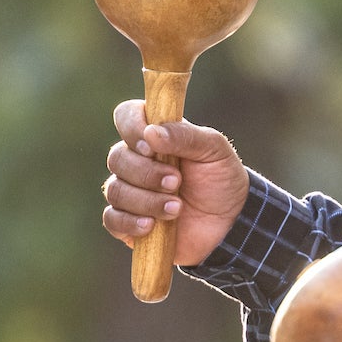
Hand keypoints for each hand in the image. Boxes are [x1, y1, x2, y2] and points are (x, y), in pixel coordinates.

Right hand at [101, 100, 250, 264]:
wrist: (230, 223)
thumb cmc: (220, 179)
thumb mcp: (213, 150)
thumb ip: (184, 136)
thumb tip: (150, 133)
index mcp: (154, 135)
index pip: (126, 115)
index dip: (131, 127)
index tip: (151, 147)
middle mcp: (136, 160)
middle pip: (117, 158)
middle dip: (147, 173)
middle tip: (177, 182)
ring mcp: (130, 191)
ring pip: (115, 190)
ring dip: (146, 200)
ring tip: (177, 208)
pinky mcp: (127, 222)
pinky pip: (112, 219)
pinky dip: (130, 222)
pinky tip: (152, 225)